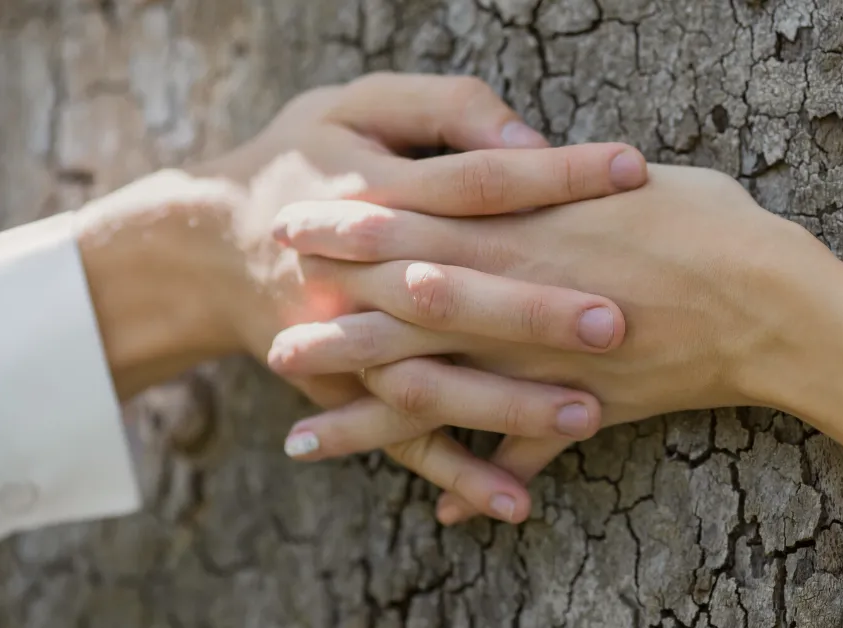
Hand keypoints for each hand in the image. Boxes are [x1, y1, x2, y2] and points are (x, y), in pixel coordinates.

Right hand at [73, 73, 651, 520]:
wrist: (210, 242)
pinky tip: (514, 503)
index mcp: (368, 189)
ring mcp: (346, 340)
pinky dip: (453, 472)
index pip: (473, 180)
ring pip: (425, 380)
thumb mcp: (356, 104)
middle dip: (530, 310)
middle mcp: (356, 272)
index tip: (632, 170)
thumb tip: (524, 143)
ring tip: (586, 417)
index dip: (552, 174)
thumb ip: (442, 108)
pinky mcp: (343, 391)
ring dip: (502, 405)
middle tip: (614, 322)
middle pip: (449, 291)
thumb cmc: (303, 159)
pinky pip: (398, 441)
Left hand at [267, 164, 834, 523]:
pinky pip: (518, 454)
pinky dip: (479, 478)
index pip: (415, 227)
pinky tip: (437, 509)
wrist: (776, 306)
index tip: (296, 229)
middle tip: (273, 339)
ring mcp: (541, 364)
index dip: (352, 231)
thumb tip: (513, 165)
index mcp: (526, 231)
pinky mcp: (579, 412)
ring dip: (367, 419)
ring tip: (303, 437)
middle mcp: (519, 301)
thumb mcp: (618, 183)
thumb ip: (552, 184)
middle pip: (402, 316)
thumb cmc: (708, 223)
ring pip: (437, 396)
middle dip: (335, 328)